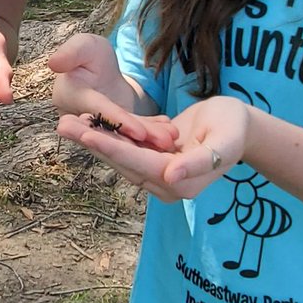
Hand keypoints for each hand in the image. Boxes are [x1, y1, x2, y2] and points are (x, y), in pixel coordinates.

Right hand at [49, 33, 174, 150]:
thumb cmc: (88, 55)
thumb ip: (71, 52)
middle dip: (140, 136)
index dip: (117, 120)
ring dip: (149, 138)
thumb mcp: (83, 46)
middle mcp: (82, 119)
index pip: (97, 111)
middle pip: (114, 130)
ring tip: (172, 137)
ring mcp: (100, 128)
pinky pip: (134, 132)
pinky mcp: (116, 130)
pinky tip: (169, 131)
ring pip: (126, 136)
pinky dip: (151, 132)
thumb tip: (54, 62)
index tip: (139, 131)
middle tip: (165, 140)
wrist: (97, 68)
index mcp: (71, 97)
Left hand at [57, 96, 247, 201]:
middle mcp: (163, 183)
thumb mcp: (224, 142)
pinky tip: (85, 119)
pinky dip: (106, 133)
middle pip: (121, 160)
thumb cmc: (235, 130)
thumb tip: (171, 177)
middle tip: (62, 124)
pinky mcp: (153, 159)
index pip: (139, 164)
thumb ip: (199, 162)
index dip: (113, 148)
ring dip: (93, 137)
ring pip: (119, 154)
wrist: (240, 128)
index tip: (88, 134)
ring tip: (65, 121)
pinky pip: (125, 146)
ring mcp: (156, 172)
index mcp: (179, 183)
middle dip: (92, 142)